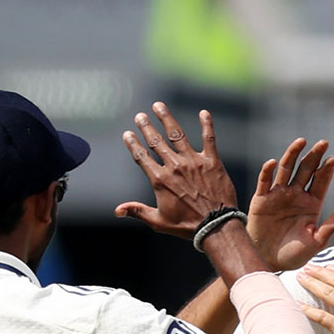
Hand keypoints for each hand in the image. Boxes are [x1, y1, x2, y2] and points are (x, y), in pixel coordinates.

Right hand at [115, 104, 238, 236]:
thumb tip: (117, 210)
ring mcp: (193, 162)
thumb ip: (138, 211)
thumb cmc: (188, 226)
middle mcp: (175, 166)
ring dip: (167, 118)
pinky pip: (209, 139)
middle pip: (156, 141)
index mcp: (160, 180)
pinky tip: (204, 112)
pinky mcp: (212, 162)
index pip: (141, 156)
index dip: (133, 144)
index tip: (128, 133)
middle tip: (140, 115)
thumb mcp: (159, 221)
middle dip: (146, 126)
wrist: (216, 227)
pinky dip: (206, 124)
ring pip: (177, 134)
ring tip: (159, 106)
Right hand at [247, 137, 333, 270]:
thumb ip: (332, 224)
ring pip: (286, 170)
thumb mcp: (317, 241)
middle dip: (314, 156)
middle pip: (306, 170)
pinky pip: (264, 182)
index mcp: (311, 204)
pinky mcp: (261, 200)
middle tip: (323, 143)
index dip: (326, 170)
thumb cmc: (294, 254)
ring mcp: (278, 196)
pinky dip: (267, 172)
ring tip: (301, 141)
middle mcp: (296, 195)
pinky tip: (271, 162)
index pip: (321, 182)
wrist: (270, 262)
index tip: (333, 158)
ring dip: (293, 155)